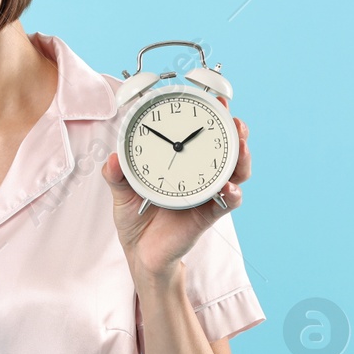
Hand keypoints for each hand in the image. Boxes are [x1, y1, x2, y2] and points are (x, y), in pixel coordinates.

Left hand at [101, 97, 250, 279]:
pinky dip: (232, 194)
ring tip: (241, 145)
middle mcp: (200, 175)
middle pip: (227, 149)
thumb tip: (111, 159)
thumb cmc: (136, 217)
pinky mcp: (208, 215)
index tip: (215, 100)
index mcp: (182, 162)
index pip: (201, 134)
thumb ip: (116, 174)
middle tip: (235, 120)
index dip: (211, 117)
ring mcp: (207, 194)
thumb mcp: (121, 190)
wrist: (141, 253)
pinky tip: (230, 188)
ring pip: (235, 172)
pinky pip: (226, 203)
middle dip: (236, 132)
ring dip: (241, 157)